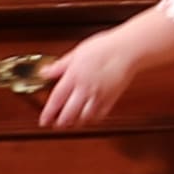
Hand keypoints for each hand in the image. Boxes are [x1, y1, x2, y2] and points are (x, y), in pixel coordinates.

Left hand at [34, 7, 173, 130]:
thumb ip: (60, 65)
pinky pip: (100, 115)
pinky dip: (92, 119)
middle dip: (60, 123)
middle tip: (56, 125)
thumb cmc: (105, 47)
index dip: (48, 113)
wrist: (129, 49)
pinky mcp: (112, 98)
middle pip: (69, 114)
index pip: (56, 99)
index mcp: (74, 76)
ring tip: (71, 123)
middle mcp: (85, 88)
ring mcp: (99, 95)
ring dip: (76, 123)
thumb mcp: (77, 52)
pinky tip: (89, 117)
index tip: (44, 120)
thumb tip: (45, 71)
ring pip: (84, 118)